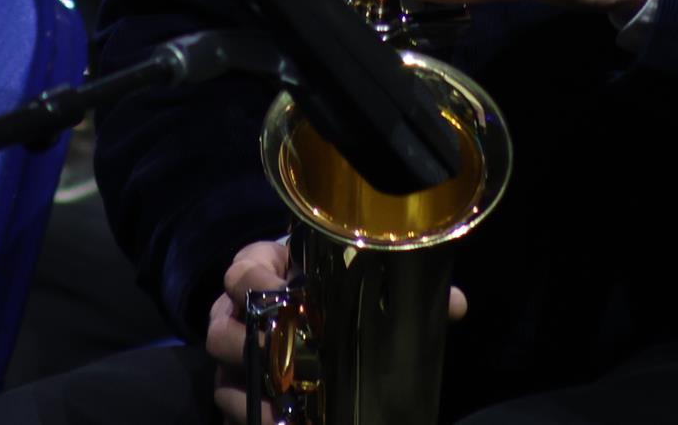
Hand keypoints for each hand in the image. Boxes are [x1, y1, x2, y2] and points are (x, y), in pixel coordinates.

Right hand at [202, 236, 463, 421]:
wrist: (303, 298)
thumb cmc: (326, 280)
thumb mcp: (352, 271)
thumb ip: (399, 284)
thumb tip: (455, 306)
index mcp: (259, 269)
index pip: (242, 272)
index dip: (254, 283)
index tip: (279, 294)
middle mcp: (235, 310)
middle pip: (223, 329)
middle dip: (248, 347)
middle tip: (281, 361)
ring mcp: (232, 354)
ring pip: (223, 375)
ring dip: (249, 394)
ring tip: (279, 410)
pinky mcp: (236, 387)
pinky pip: (231, 405)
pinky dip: (252, 417)